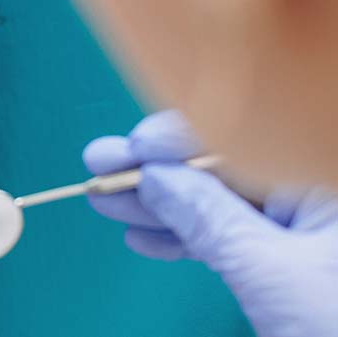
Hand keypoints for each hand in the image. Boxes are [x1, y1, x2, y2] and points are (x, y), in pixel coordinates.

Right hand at [84, 110, 337, 336]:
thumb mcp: (273, 275)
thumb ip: (210, 219)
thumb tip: (153, 177)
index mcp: (328, 179)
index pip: (250, 136)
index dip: (183, 136)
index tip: (132, 149)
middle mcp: (320, 194)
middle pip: (228, 167)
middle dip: (159, 172)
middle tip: (97, 166)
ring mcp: (310, 231)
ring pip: (224, 205)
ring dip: (161, 207)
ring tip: (105, 203)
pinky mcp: (297, 264)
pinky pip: (236, 239)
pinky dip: (189, 240)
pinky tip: (145, 239)